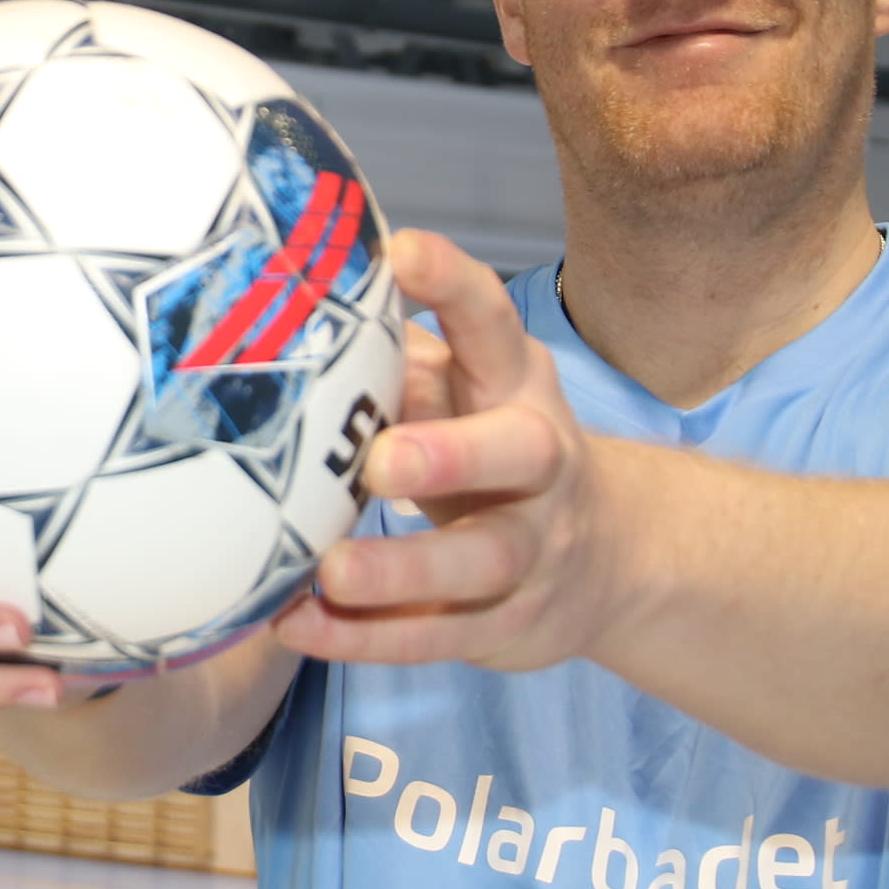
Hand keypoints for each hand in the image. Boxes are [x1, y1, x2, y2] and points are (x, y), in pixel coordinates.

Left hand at [271, 230, 630, 673]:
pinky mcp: (503, 622)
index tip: (400, 251)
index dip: (452, 286)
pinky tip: (299, 626)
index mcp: (515, 386)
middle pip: (516, 453)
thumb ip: (393, 355)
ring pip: (478, 563)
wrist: (611, 558)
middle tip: (380, 461)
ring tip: (331, 572)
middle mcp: (539, 463)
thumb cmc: (492, 447)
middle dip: (453, 455)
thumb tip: (277, 295)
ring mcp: (530, 549)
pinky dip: (364, 636)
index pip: (494, 323)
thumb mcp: (464, 390)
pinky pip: (434, 636)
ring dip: (403, 569)